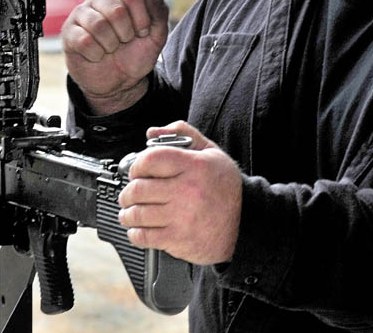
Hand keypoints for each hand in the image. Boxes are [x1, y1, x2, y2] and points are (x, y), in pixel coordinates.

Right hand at [62, 0, 169, 114]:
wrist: (118, 82)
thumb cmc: (135, 54)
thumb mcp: (156, 37)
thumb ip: (160, 13)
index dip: (143, 17)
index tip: (142, 31)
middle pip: (116, 10)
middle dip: (126, 33)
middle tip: (125, 41)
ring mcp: (81, 13)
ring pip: (98, 25)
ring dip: (111, 45)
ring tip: (111, 48)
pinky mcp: (69, 32)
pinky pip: (84, 41)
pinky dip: (96, 54)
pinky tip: (97, 55)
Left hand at [118, 121, 242, 264]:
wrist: (245, 223)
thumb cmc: (225, 188)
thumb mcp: (211, 152)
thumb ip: (183, 134)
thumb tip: (153, 132)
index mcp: (194, 166)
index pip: (151, 159)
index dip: (138, 165)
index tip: (137, 171)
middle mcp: (187, 191)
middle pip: (139, 188)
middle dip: (127, 192)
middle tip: (129, 194)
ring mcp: (182, 216)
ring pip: (138, 213)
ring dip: (127, 213)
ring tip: (129, 212)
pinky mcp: (179, 239)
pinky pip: (145, 236)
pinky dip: (135, 233)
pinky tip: (138, 229)